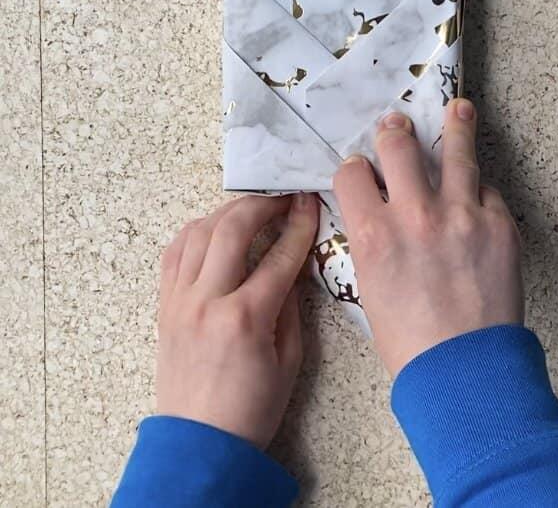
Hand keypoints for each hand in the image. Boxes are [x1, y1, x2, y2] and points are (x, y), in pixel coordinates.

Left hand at [156, 193, 317, 448]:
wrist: (200, 442)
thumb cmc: (253, 407)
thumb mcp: (290, 360)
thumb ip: (292, 306)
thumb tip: (293, 266)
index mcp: (245, 318)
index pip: (279, 256)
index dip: (300, 225)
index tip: (310, 203)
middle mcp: (207, 300)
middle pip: (232, 229)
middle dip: (262, 204)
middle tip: (282, 198)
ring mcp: (179, 300)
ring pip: (198, 232)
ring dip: (228, 211)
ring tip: (251, 209)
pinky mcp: (164, 304)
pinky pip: (174, 252)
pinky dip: (196, 231)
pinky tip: (214, 228)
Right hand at [333, 98, 523, 376]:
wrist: (463, 369)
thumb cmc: (408, 339)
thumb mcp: (369, 285)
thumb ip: (372, 240)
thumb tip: (377, 212)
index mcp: (372, 231)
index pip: (352, 173)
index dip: (354, 169)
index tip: (361, 172)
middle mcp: (413, 212)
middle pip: (397, 145)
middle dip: (393, 132)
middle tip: (396, 127)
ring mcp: (460, 213)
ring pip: (455, 150)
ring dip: (454, 125)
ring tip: (458, 109)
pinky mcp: (499, 223)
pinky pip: (488, 190)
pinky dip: (480, 190)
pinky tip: (477, 190)